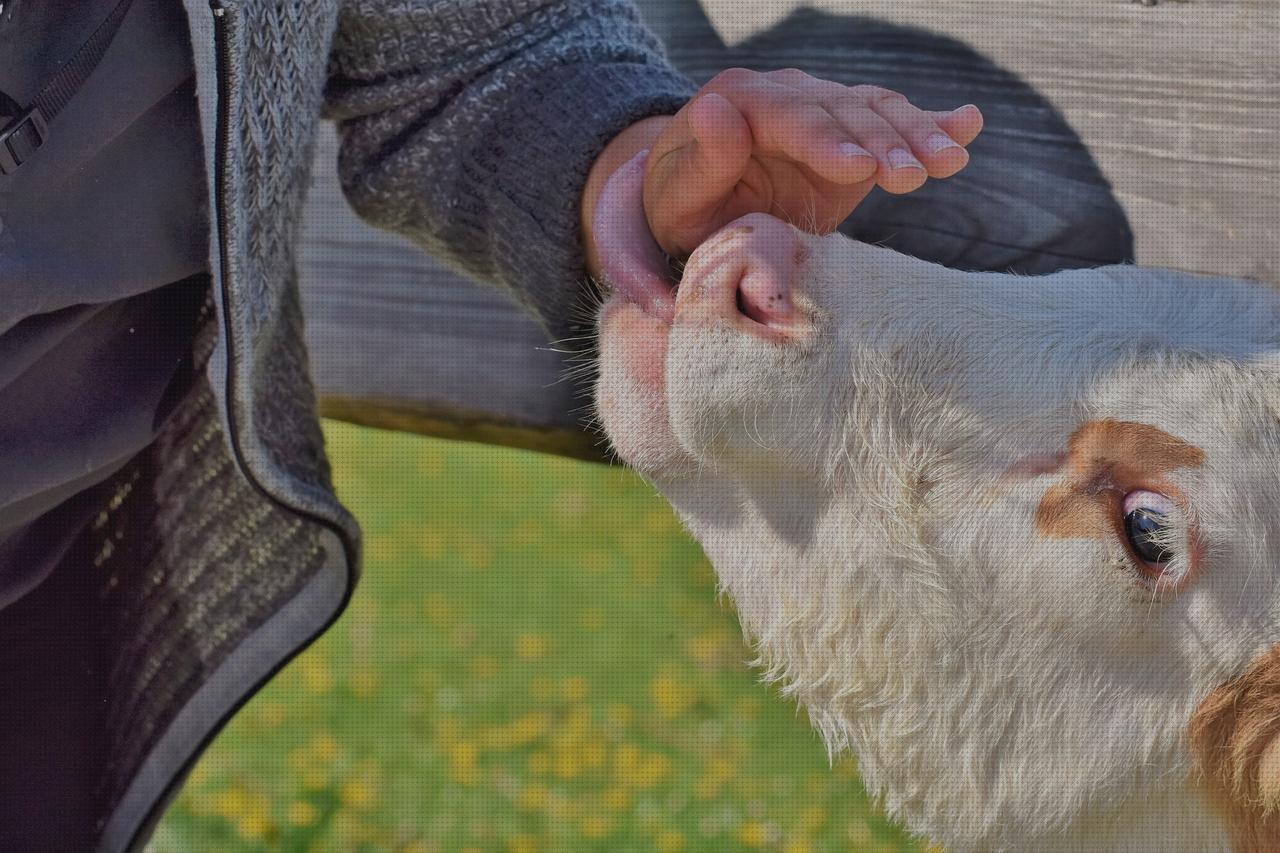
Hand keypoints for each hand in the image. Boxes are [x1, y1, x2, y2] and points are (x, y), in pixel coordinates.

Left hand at [581, 69, 983, 279]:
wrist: (698, 206)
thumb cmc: (683, 209)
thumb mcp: (677, 197)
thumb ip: (701, 160)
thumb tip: (716, 107)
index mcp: (738, 99)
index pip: (789, 115)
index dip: (825, 140)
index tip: (858, 168)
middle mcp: (787, 92)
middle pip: (842, 112)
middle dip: (882, 143)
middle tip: (913, 177)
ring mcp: (824, 109)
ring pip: (876, 113)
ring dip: (916, 136)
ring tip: (949, 162)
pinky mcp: (851, 134)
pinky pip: (892, 120)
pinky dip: (933, 122)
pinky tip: (970, 124)